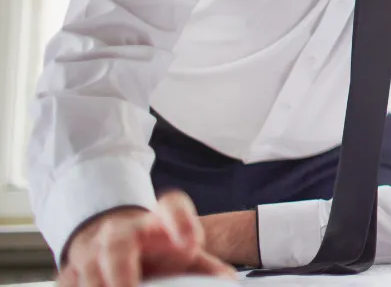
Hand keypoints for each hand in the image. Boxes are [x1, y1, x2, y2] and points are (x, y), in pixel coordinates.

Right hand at [57, 191, 236, 286]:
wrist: (117, 239)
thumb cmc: (158, 246)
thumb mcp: (183, 249)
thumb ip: (205, 266)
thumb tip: (228, 281)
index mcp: (158, 220)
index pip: (172, 206)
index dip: (182, 221)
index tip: (191, 242)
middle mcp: (122, 229)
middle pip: (117, 243)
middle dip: (121, 270)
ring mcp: (92, 247)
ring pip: (86, 266)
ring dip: (97, 284)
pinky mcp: (71, 268)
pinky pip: (68, 281)